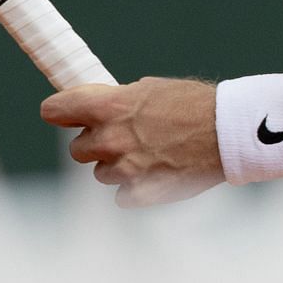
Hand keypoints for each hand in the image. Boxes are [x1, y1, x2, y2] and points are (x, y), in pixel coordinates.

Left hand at [41, 77, 222, 207]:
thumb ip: (118, 100)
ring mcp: (123, 169)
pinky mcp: (137, 193)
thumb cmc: (194, 104)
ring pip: (101, 171)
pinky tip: (157, 170)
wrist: (227, 133)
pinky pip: (122, 192)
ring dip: (117, 163)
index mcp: (109, 106)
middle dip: (95, 142)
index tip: (62, 113)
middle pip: (77, 148)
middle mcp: (110, 139)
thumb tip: (99, 108)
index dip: (59, 111)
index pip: (55, 110)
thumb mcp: (150, 89)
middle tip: (121, 134)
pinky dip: (135, 185)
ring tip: (148, 151)